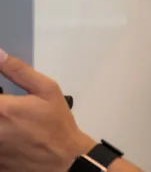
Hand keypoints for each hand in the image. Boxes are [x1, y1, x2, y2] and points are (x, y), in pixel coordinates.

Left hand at [0, 49, 95, 171]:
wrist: (64, 159)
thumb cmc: (57, 122)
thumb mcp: (47, 90)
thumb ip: (19, 71)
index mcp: (2, 110)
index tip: (3, 96)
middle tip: (8, 106)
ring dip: (0, 121)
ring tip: (11, 120)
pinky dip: (0, 137)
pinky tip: (11, 133)